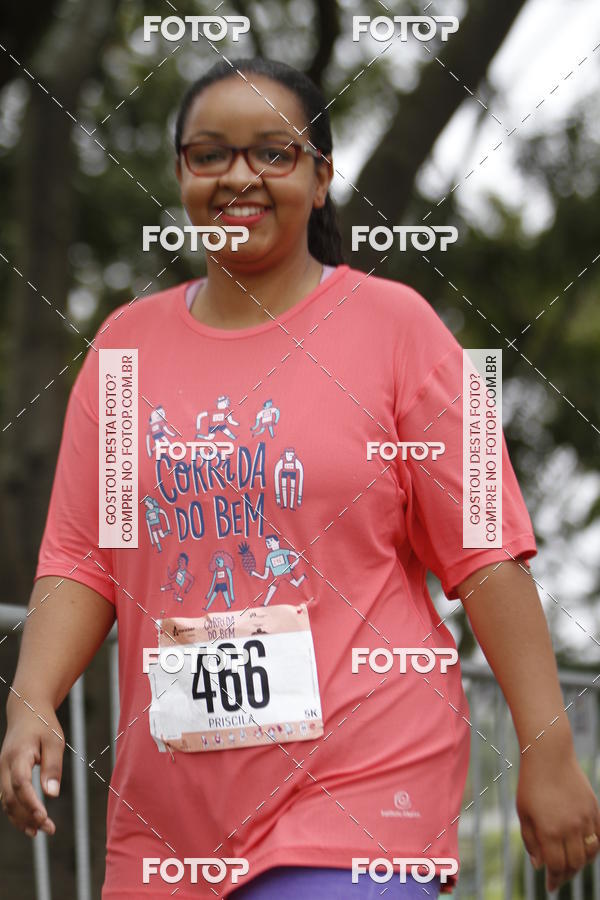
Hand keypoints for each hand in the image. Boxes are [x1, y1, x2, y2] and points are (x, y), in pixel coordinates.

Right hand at [0, 701, 63, 837]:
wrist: (26, 710)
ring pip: (6, 800)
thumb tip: (52, 794)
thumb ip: (52, 767)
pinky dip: (16, 810)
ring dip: (20, 818)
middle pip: (11, 797)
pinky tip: (30, 821)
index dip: (30, 803)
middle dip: (27, 816)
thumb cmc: (43, 724)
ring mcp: (2, 770)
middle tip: (48, 829)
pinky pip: (7, 796)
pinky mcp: (4, 773)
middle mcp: (5, 765)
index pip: (21, 783)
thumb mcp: (55, 741)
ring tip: (39, 832)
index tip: (44, 817)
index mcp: (18, 754)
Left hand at [517, 744, 599, 890]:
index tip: (551, 887)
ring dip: (580, 863)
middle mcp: (570, 828)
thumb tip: (540, 865)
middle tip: (559, 877)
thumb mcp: (523, 812)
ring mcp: (585, 819)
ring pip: (589, 854)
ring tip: (570, 865)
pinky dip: (591, 848)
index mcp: (549, 830)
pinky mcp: (594, 810)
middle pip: (574, 864)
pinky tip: (582, 850)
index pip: (557, 867)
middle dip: (566, 874)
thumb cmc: (531, 784)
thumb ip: (531, 841)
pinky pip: (598, 838)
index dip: (554, 879)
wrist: (550, 756)